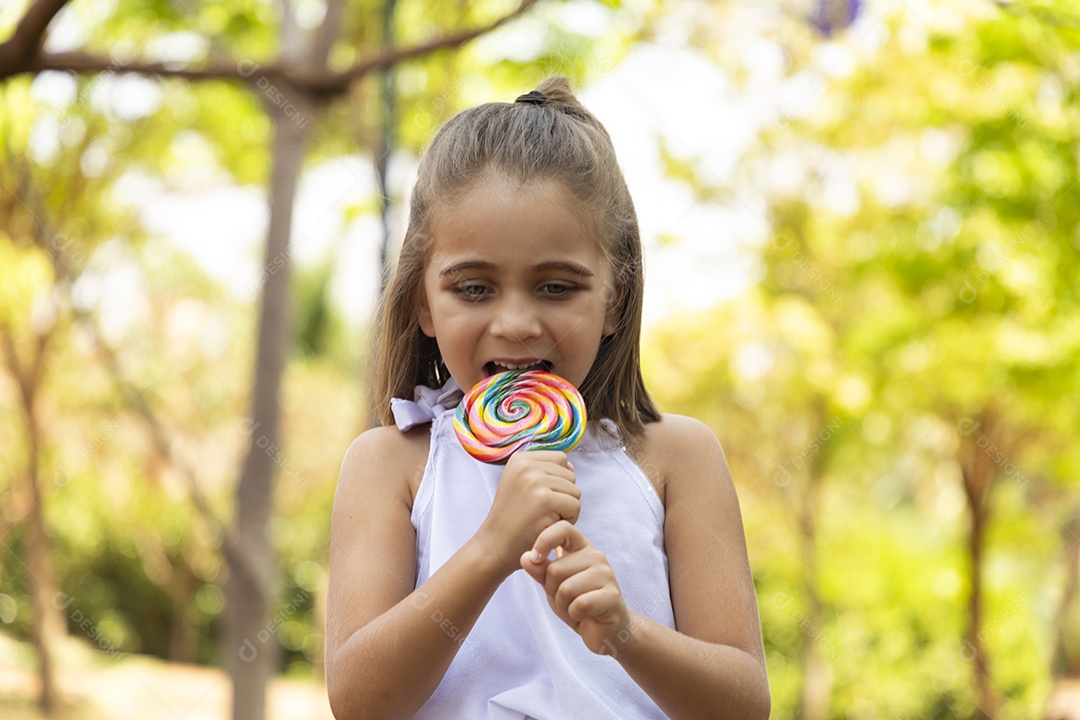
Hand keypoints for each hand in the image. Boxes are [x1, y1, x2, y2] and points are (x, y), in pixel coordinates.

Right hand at [474, 451, 580, 576]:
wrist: (494, 546)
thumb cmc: (511, 520)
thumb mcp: (519, 485)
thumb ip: (544, 472)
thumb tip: (571, 466)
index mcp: (520, 459)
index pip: (561, 459)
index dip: (558, 481)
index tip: (540, 497)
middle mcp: (526, 465)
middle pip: (570, 475)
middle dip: (563, 496)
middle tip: (541, 512)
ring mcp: (534, 481)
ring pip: (575, 491)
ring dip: (566, 509)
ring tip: (543, 518)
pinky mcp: (544, 500)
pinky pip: (575, 506)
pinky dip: (568, 520)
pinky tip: (548, 526)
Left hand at [519, 520, 632, 656]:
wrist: (603, 630)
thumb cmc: (577, 603)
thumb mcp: (553, 586)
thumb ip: (540, 571)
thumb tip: (525, 557)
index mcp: (581, 548)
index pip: (562, 528)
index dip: (544, 540)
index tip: (535, 558)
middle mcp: (596, 556)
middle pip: (555, 569)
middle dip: (552, 591)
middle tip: (566, 599)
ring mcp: (606, 575)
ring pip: (566, 589)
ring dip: (564, 605)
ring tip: (575, 607)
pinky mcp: (612, 596)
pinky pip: (580, 605)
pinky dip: (575, 615)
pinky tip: (584, 615)